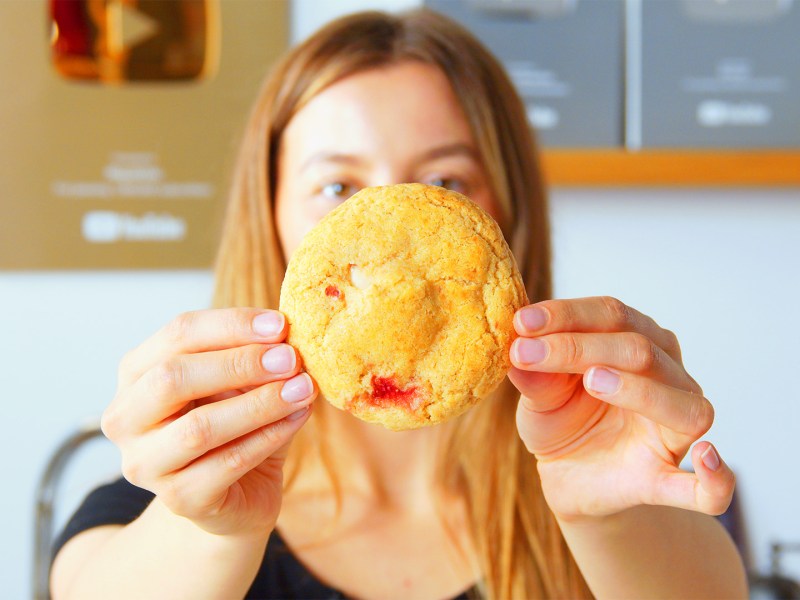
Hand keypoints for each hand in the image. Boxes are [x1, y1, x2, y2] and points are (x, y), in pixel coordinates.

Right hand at [101, 308, 316, 536]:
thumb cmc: (235, 427)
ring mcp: (146, 464)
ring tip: (303, 388)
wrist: (236, 498)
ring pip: (200, 427)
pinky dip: (269, 436)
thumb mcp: (241, 384)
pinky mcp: (179, 500)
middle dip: (240, 363)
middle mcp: (126, 418)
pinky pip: (227, 463)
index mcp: (136, 373)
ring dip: (260, 403)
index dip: (231, 325)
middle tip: (291, 358)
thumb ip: (255, 358)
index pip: (177, 334)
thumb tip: (286, 336)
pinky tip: (298, 417)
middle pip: (174, 377)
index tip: (280, 324)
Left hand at [508, 297, 734, 520]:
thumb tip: (519, 350)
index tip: (522, 321)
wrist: (568, 475)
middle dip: (578, 346)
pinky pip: (707, 489)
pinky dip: (715, 478)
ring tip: (593, 380)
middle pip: (638, 349)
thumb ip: (534, 374)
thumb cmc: (561, 419)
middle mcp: (668, 377)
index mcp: (639, 342)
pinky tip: (707, 458)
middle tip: (526, 351)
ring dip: (637, 389)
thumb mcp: (538, 393)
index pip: (611, 315)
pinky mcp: (666, 478)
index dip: (566, 315)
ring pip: (679, 402)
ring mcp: (674, 430)